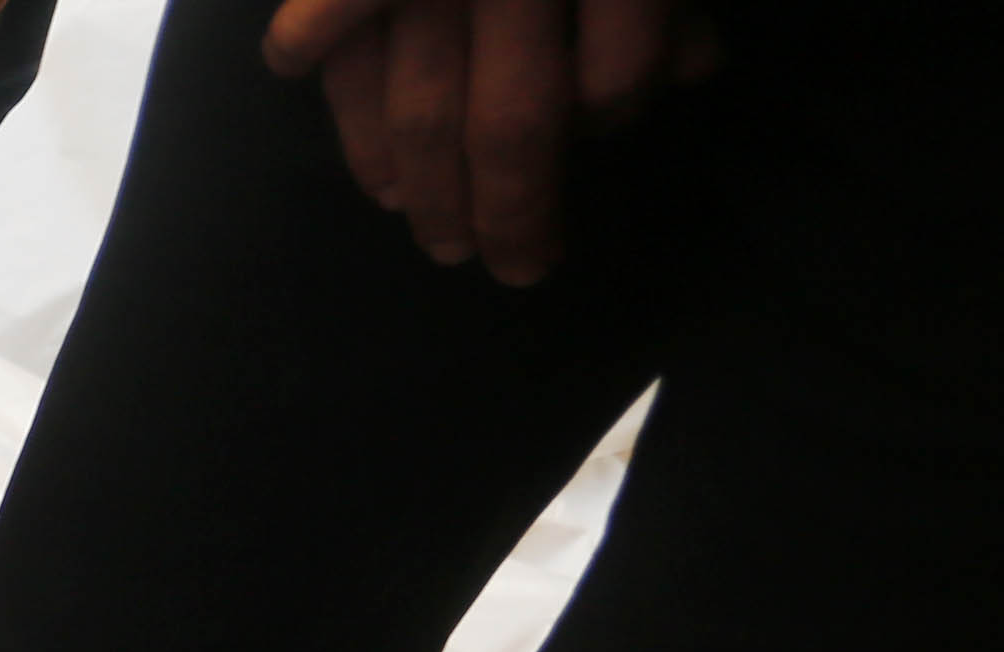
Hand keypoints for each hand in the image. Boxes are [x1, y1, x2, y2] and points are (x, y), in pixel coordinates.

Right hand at [263, 0, 699, 283]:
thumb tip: (694, 70)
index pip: (617, 76)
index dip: (620, 109)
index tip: (608, 127)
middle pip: (513, 126)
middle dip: (512, 213)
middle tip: (509, 268)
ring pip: (420, 111)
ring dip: (416, 184)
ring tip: (417, 223)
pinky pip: (328, 31)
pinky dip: (320, 70)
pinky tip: (309, 91)